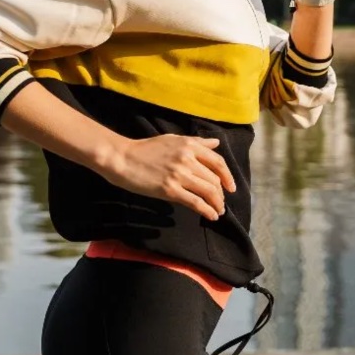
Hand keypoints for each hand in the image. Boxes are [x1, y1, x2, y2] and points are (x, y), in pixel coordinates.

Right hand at [96, 135, 235, 220]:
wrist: (123, 158)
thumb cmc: (146, 149)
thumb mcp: (173, 139)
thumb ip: (196, 142)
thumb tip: (216, 143)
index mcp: (189, 145)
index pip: (217, 162)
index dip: (227, 176)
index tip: (231, 187)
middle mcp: (188, 159)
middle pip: (214, 179)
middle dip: (221, 194)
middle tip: (220, 203)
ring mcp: (179, 174)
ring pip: (208, 191)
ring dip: (217, 204)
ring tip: (218, 211)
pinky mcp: (170, 190)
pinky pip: (195, 202)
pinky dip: (207, 210)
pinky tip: (211, 216)